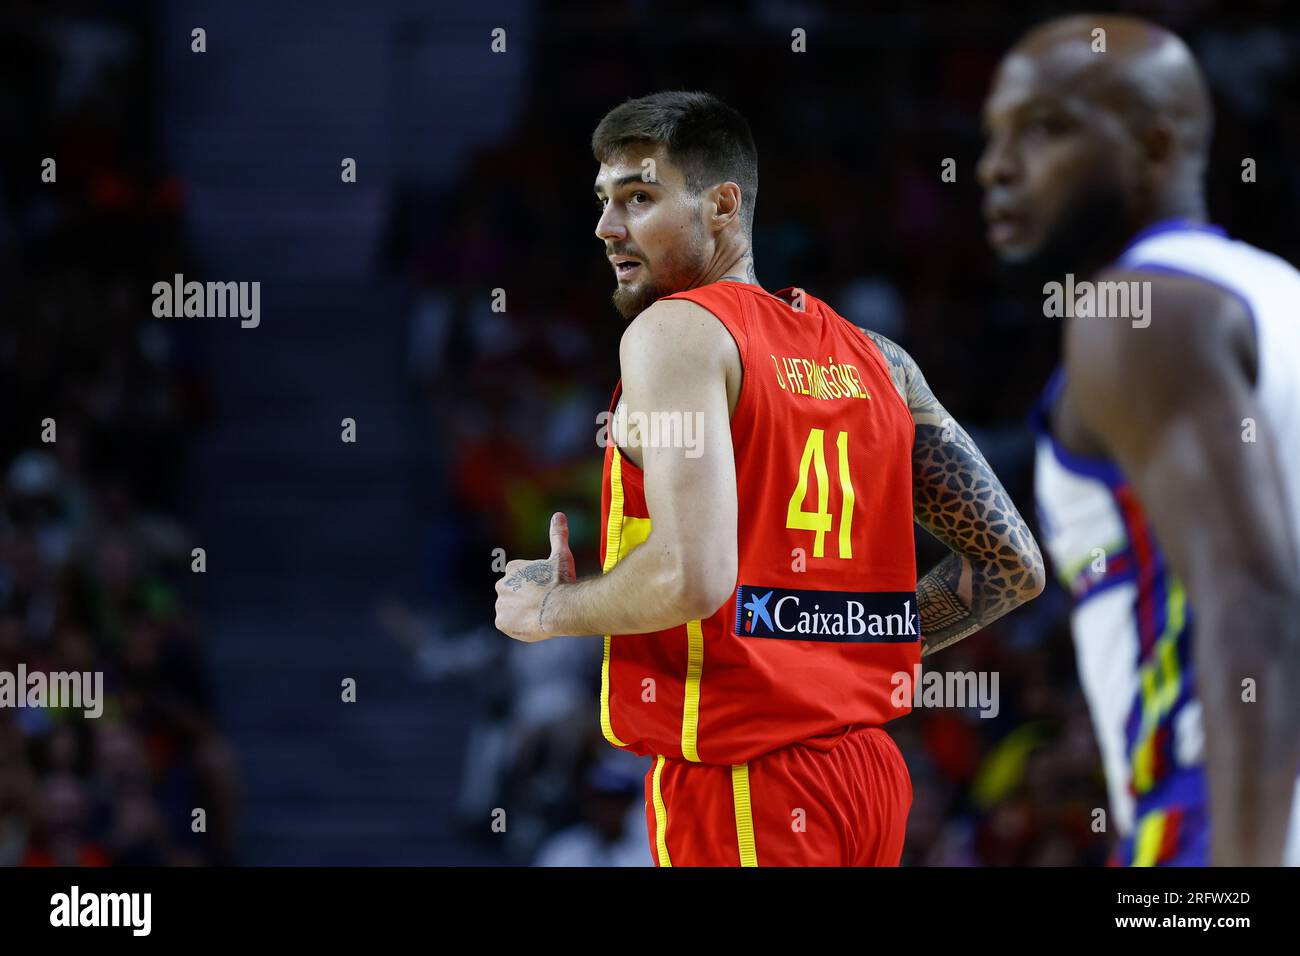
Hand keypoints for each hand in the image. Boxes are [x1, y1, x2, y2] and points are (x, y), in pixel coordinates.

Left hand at [493, 512, 576, 641]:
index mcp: (513, 568)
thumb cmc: (561, 581)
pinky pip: (508, 624)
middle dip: (525, 598)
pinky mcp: (501, 622)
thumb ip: (558, 535)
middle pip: (513, 593)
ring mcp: (500, 604)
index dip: (535, 584)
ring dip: (521, 612)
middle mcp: (501, 584)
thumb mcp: (561, 556)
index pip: (521, 577)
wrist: (559, 608)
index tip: (547, 589)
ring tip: (539, 615)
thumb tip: (559, 514)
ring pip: (510, 609)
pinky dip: (517, 625)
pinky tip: (532, 623)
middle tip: (543, 603)